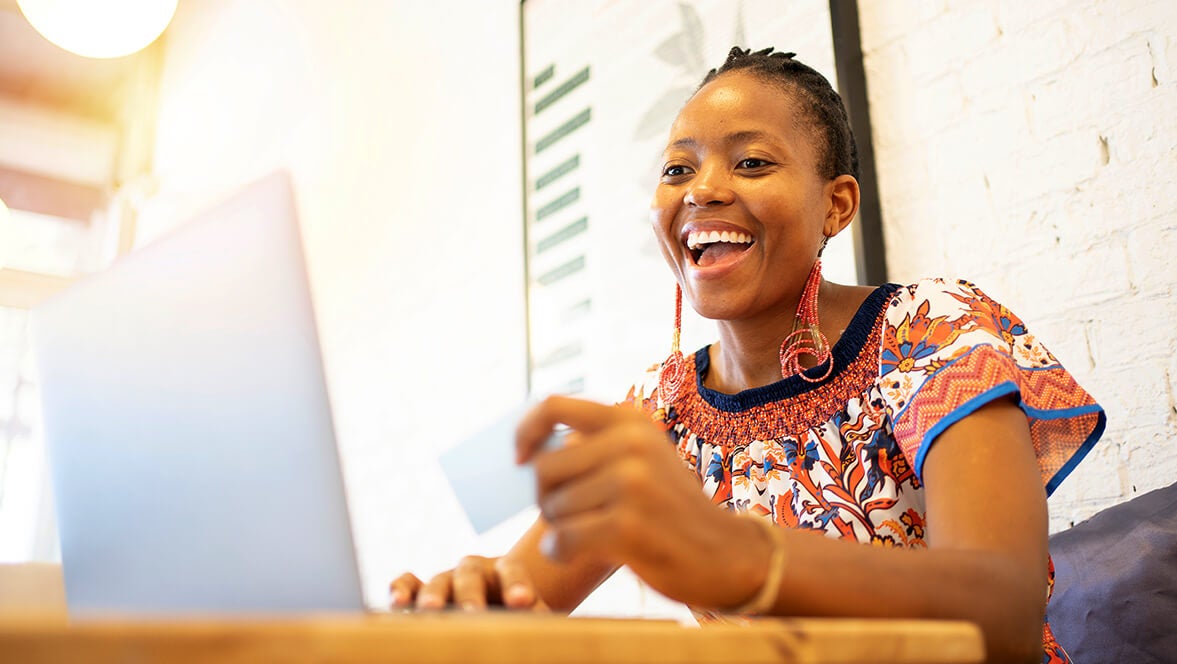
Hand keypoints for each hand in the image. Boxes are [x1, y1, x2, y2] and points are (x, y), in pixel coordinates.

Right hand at [389, 555, 547, 610]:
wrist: (496, 603)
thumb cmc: (518, 611)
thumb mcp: (532, 613)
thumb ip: (537, 617)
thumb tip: (545, 632)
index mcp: (506, 570)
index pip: (512, 569)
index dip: (517, 584)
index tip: (523, 602)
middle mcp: (474, 569)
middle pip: (471, 574)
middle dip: (471, 594)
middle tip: (473, 613)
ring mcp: (447, 577)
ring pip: (438, 580)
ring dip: (433, 594)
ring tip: (430, 609)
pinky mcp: (423, 589)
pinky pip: (409, 582)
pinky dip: (401, 588)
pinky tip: (397, 602)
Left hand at [515, 395, 770, 608]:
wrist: (727, 555)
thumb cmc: (671, 509)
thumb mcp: (643, 458)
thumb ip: (596, 446)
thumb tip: (526, 450)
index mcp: (631, 420)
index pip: (553, 406)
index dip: (525, 432)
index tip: (519, 459)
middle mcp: (632, 444)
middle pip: (544, 468)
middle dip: (544, 497)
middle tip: (565, 515)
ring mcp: (632, 484)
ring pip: (552, 508)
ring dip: (557, 529)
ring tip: (587, 535)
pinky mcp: (628, 527)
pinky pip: (561, 539)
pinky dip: (559, 552)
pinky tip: (574, 554)